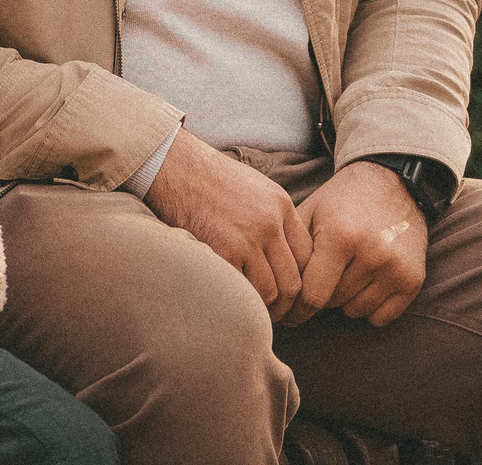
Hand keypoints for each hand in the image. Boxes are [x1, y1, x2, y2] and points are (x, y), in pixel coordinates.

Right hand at [144, 130, 311, 318]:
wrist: (173, 165)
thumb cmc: (206, 177)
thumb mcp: (253, 187)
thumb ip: (272, 218)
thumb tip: (280, 255)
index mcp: (281, 205)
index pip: (308, 257)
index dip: (300, 280)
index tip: (289, 295)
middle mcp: (271, 222)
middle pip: (294, 280)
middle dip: (286, 305)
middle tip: (274, 316)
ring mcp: (249, 238)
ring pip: (272, 292)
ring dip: (263, 307)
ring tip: (252, 311)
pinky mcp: (225, 250)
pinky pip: (244, 290)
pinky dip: (240, 300)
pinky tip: (232, 300)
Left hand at [280, 161, 428, 327]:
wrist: (391, 184)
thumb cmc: (341, 201)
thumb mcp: (309, 212)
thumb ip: (290, 248)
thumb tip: (271, 286)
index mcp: (340, 236)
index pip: (312, 294)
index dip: (296, 309)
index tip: (286, 314)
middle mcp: (372, 254)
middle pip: (332, 303)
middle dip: (320, 294)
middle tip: (320, 275)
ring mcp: (396, 269)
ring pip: (355, 311)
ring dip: (344, 301)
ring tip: (343, 273)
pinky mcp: (413, 280)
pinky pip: (381, 317)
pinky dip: (369, 307)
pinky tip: (363, 283)